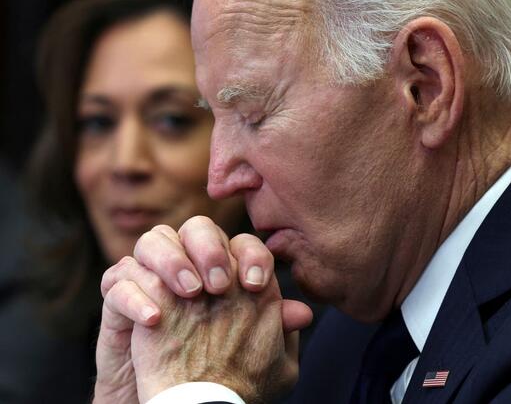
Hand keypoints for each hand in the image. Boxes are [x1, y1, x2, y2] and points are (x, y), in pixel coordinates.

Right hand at [94, 216, 311, 401]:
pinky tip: (154, 320)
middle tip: (219, 285)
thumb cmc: (223, 374)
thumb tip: (302, 314)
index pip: (239, 242)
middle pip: (196, 228)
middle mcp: (191, 267)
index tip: (255, 286)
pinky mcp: (121, 300)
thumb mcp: (262, 359)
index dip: (250, 255)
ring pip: (153, 241)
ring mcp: (154, 279)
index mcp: (226, 272)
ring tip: (189, 293)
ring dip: (171, 260)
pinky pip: (117, 282)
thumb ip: (278, 330)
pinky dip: (135, 295)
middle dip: (208, 248)